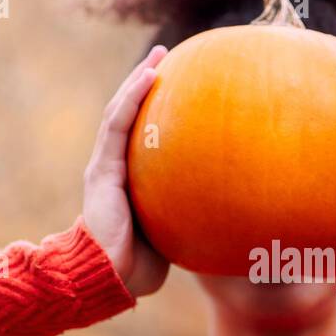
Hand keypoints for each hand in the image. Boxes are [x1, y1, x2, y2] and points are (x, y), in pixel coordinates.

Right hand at [83, 45, 169, 297]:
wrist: (109, 279)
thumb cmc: (140, 264)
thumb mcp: (171, 229)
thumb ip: (187, 210)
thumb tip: (232, 206)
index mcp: (126, 179)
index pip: (138, 134)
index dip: (153, 108)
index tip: (178, 85)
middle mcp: (113, 166)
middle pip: (128, 114)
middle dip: (145, 83)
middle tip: (168, 56)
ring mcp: (105, 166)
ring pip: (119, 112)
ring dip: (139, 79)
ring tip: (159, 56)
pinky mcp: (103, 169)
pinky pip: (117, 126)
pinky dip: (132, 98)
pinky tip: (149, 76)